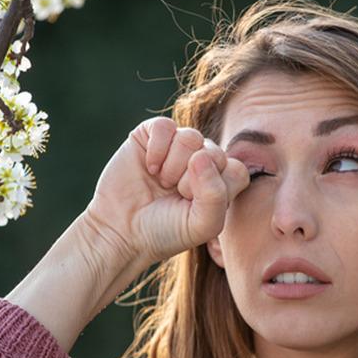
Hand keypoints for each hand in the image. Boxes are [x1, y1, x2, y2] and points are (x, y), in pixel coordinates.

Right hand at [84, 116, 249, 265]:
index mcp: (220, 182)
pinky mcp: (152, 136)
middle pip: (214, 152)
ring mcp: (177, 146)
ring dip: (173, 165)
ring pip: (191, 137)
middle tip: (174, 195)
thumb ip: (216, 196)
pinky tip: (149, 167)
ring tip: (162, 182)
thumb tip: (201, 155)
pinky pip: (165, 126)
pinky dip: (157, 149)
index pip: (236, 170)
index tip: (194, 206)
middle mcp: (202, 160)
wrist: (122, 230)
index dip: (215, 188)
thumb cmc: (165, 231)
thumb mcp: (201, 225)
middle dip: (191, 180)